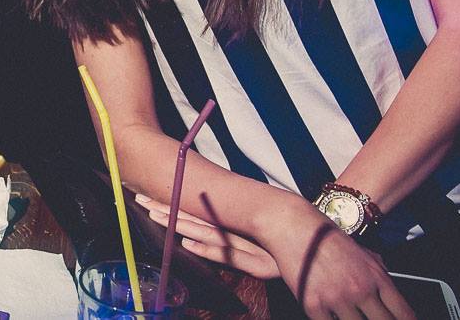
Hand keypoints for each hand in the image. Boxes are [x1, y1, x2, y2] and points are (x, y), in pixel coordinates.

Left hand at [135, 193, 278, 278]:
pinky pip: (228, 255)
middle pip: (196, 217)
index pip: (196, 210)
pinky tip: (187, 243)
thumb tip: (201, 226)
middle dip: (167, 209)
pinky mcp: (257, 264)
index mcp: (234, 221)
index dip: (171, 202)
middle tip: (140, 199)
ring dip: (180, 223)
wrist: (319, 248)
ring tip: (156, 215)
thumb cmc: (284, 243)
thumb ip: (231, 228)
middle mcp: (238, 229)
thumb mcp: (255, 233)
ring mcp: (246, 245)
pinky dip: (207, 249)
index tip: (148, 195)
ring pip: (207, 232)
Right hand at [257, 202, 415, 319]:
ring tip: (348, 313)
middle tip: (372, 317)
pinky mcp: (313, 305)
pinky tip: (329, 314)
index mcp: (376, 277)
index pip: (404, 314)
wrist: (293, 226)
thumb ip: (378, 275)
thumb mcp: (362, 252)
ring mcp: (337, 298)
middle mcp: (360, 289)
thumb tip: (389, 296)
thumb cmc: (326, 236)